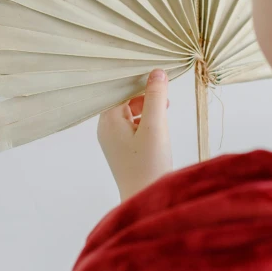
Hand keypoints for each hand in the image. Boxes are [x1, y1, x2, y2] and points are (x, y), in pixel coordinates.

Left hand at [97, 69, 171, 200]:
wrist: (146, 199)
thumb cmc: (149, 165)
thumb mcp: (155, 125)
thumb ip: (156, 96)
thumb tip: (157, 71)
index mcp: (108, 120)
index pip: (120, 89)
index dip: (138, 80)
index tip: (158, 77)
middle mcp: (106, 128)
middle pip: (124, 99)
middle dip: (145, 95)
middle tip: (165, 98)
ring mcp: (113, 140)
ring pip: (130, 113)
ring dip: (148, 108)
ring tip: (165, 113)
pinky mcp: (123, 150)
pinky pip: (133, 126)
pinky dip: (147, 122)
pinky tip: (160, 129)